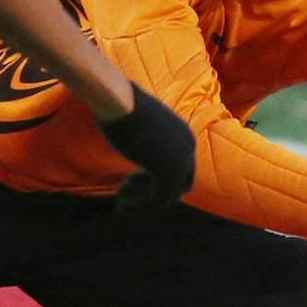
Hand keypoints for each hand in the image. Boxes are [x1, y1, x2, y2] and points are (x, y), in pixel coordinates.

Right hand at [98, 86, 197, 213]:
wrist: (117, 99)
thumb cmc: (119, 106)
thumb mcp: (134, 123)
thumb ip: (141, 139)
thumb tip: (133, 143)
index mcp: (183, 135)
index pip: (178, 169)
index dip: (152, 179)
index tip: (128, 180)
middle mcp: (188, 148)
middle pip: (178, 184)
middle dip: (151, 191)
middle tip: (123, 191)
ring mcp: (181, 160)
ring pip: (167, 196)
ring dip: (143, 202)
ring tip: (121, 204)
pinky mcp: (169, 171)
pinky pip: (158, 200)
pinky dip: (140, 206)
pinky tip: (122, 207)